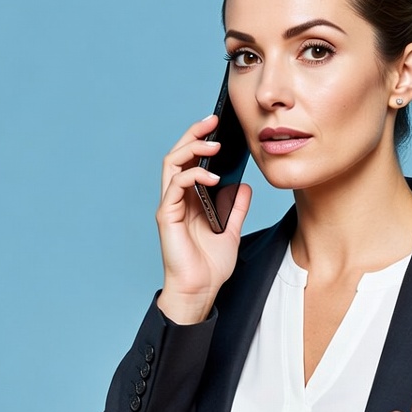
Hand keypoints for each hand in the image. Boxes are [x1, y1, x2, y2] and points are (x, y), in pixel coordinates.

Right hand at [155, 114, 251, 323]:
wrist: (201, 289)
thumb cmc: (210, 265)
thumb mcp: (232, 230)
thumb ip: (236, 207)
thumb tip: (244, 186)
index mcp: (190, 199)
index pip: (190, 161)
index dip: (200, 140)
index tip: (218, 126)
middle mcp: (176, 198)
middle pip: (178, 155)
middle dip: (194, 134)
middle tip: (212, 122)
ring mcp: (170, 205)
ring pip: (172, 164)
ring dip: (192, 149)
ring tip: (214, 145)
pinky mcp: (167, 215)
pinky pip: (176, 185)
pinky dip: (194, 176)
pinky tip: (213, 177)